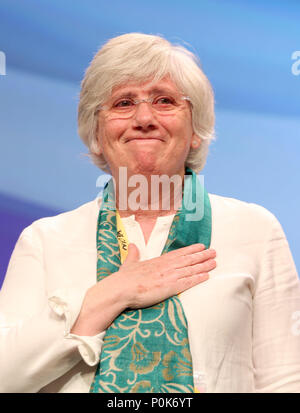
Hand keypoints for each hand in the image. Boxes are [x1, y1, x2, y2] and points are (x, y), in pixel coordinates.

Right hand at [71, 243, 215, 334]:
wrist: (122, 289)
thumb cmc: (124, 278)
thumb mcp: (129, 263)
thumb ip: (133, 254)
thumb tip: (133, 245)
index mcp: (157, 261)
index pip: (178, 253)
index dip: (190, 250)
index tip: (200, 246)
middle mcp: (166, 266)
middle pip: (188, 259)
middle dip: (202, 255)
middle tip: (214, 252)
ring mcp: (169, 276)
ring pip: (190, 269)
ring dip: (203, 265)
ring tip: (214, 261)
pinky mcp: (170, 287)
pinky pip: (187, 282)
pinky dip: (198, 278)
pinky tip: (207, 276)